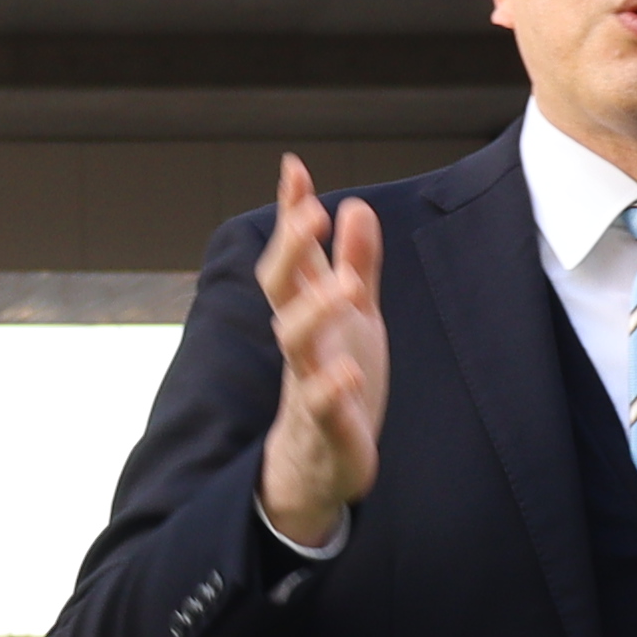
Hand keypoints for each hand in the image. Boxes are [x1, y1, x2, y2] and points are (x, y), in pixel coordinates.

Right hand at [253, 155, 390, 550]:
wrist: (319, 468)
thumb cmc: (336, 382)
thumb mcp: (356, 318)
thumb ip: (356, 264)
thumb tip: (354, 205)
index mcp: (309, 311)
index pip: (293, 253)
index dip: (291, 212)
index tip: (294, 167)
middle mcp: (300, 341)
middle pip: (280, 288)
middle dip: (291, 248)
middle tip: (313, 211)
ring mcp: (306, 383)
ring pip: (295, 344)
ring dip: (315, 312)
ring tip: (344, 287)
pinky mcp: (324, 429)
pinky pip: (321, 408)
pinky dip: (331, 390)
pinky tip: (348, 373)